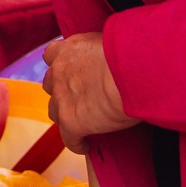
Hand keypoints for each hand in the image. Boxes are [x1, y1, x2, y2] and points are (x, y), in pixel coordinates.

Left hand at [42, 33, 138, 151]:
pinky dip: (76, 142)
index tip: (72, 72)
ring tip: (81, 122)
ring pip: (54, 111)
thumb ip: (100, 48)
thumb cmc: (131, 52)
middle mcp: (59, 71)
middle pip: (51, 85)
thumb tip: (113, 52)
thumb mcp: (110, 40)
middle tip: (79, 98)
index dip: (61, 65)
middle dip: (62, 91)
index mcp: (68, 49)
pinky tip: (85, 146)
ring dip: (65, 115)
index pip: (52, 55)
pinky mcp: (71, 122)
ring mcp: (62, 97)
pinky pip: (69, 138)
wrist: (134, 71)